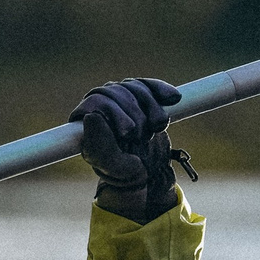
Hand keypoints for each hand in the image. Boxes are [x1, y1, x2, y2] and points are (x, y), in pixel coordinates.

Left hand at [70, 77, 187, 222]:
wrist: (153, 173)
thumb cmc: (128, 174)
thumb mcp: (114, 167)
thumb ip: (101, 146)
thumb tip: (92, 115)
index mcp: (86, 122)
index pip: (96, 100)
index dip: (115, 112)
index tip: (129, 133)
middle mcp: (102, 106)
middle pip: (117, 91)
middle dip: (135, 114)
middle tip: (143, 136)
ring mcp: (122, 101)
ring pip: (135, 87)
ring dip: (151, 106)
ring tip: (157, 128)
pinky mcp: (142, 99)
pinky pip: (150, 85)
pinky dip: (162, 91)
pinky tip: (173, 99)